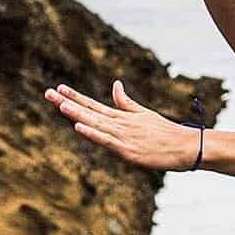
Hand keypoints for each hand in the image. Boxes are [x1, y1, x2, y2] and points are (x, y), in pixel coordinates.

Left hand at [44, 80, 200, 170]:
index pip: (93, 105)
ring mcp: (123, 136)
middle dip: (67, 102)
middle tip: (48, 93)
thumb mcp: (144, 114)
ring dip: (77, 113)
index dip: (75, 97)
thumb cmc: (166, 133)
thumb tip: (115, 85)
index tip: (59, 89)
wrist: (186, 147)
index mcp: (122, 117)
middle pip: (89, 111)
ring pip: (95, 123)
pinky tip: (79, 126)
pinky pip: (106, 140)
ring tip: (60, 104)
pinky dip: (92, 133)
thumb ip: (126, 102)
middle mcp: (120, 124)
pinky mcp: (127, 150)